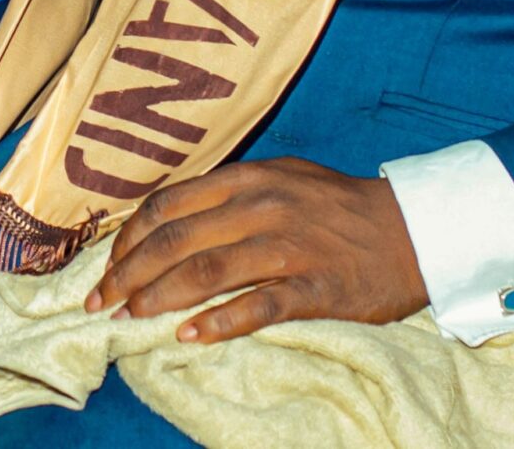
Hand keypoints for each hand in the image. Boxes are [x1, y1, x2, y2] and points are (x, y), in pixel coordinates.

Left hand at [87, 158, 429, 343]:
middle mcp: (262, 207)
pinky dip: (217, 322)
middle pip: (176, 240)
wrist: (412, 229)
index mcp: (248, 178)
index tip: (108, 265)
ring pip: (206, 272)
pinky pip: (257, 306)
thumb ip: (228, 193)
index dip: (129, 237)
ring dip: (159, 298)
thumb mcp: (281, 179)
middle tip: (101, 302)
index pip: (168, 205)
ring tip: (130, 319)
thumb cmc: (338, 207)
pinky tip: (189, 336)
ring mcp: (289, 246)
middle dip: (129, 273)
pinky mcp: (315, 286)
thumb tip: (170, 220)